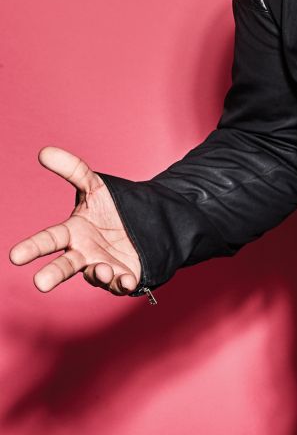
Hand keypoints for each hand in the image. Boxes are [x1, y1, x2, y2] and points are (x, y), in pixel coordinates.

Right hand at [9, 146, 142, 296]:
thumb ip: (72, 170)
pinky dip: (122, 283)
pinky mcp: (123, 276)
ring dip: (97, 273)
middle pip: (65, 265)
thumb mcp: (94, 185)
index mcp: (73, 233)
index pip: (49, 239)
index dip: (32, 247)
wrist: (143, 223)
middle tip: (40, 283)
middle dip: (53, 274)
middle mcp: (84, 253)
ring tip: (102, 268)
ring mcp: (103, 267)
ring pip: (95, 275)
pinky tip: (125, 281)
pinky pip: (121, 283)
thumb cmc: (110, 208)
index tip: (15, 256)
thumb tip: (44, 151)